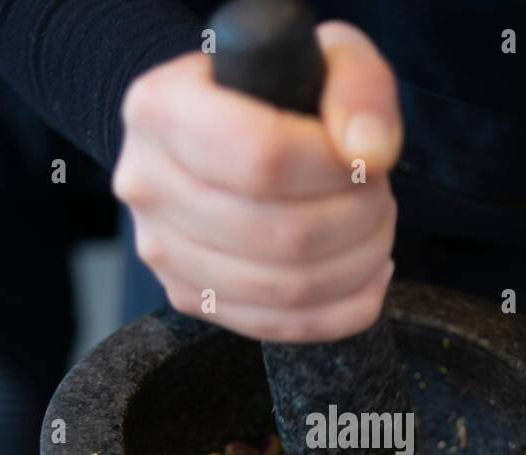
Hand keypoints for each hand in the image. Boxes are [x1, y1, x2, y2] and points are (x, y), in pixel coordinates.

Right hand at [112, 22, 399, 342]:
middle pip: (278, 233)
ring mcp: (161, 250)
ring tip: (374, 228)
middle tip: (379, 195)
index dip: (334, 170)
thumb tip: (368, 153)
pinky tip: (364, 273)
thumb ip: (359, 89)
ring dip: (356, 265)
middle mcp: (147, 183)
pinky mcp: (186, 297)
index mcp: (162, 109)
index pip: (262, 157)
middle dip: (358, 220)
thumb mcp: (327, 57)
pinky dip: (343, 308)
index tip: (365, 161)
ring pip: (283, 288)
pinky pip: (279, 327)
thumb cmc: (276, 91)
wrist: (223, 127)